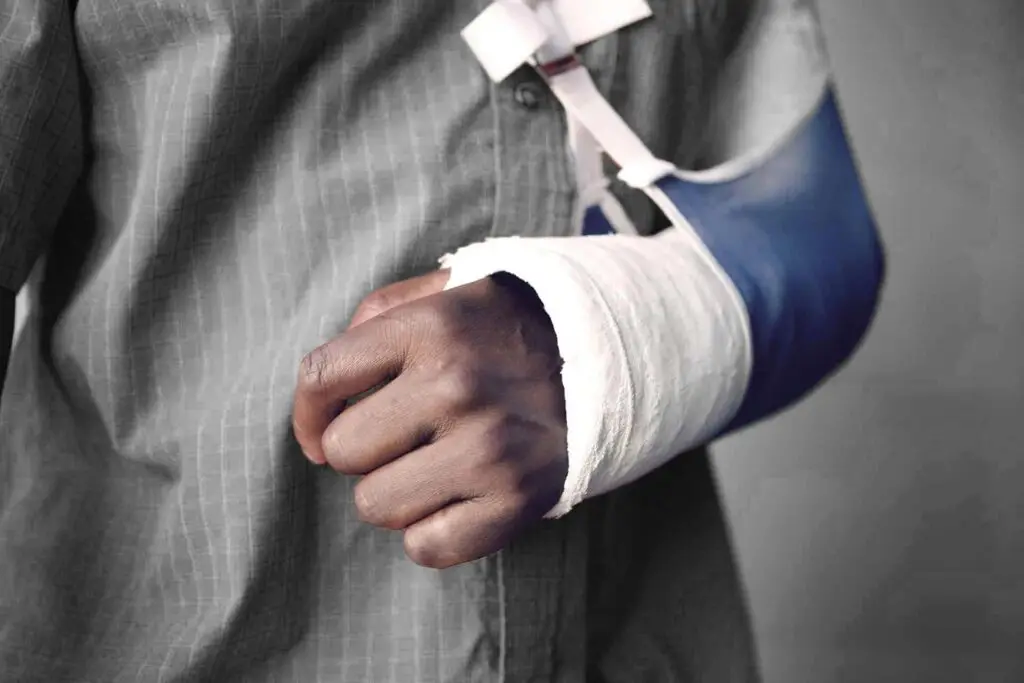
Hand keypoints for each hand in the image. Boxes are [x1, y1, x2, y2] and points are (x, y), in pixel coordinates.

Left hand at [292, 270, 568, 568]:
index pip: (321, 377)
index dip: (305, 412)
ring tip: (439, 463)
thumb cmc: (510, 332)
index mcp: (432, 327)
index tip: (318, 427)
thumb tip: (323, 386)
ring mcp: (488, 447)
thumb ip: (380, 313)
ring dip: (397, 491)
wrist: (611, 362)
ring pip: (374, 505)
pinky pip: (425, 546)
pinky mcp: (516, 501)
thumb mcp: (450, 291)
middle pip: (342, 450)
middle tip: (408, 435)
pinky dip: (435, 531)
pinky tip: (462, 497)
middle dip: (364, 448)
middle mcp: (456, 384)